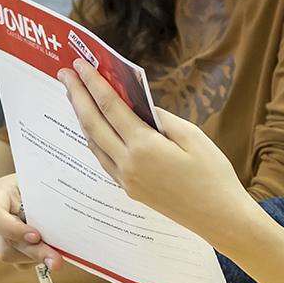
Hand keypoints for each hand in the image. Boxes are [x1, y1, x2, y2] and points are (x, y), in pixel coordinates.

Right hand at [0, 174, 65, 267]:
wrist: (41, 185)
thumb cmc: (41, 180)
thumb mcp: (43, 179)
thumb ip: (48, 196)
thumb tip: (64, 215)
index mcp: (0, 193)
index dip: (13, 229)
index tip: (36, 236)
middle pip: (6, 243)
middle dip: (34, 252)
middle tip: (56, 261)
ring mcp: (1, 234)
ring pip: (13, 255)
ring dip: (38, 256)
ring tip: (58, 251)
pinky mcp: (11, 248)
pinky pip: (22, 261)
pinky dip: (39, 259)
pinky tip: (52, 250)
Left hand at [61, 59, 259, 252]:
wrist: (219, 218)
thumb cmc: (213, 174)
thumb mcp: (193, 136)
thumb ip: (161, 118)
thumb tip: (140, 106)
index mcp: (144, 146)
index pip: (110, 107)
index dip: (93, 83)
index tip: (79, 64)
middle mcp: (128, 164)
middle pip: (93, 124)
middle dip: (77, 96)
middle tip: (64, 73)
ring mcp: (126, 180)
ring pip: (94, 144)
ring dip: (82, 118)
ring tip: (75, 96)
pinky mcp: (130, 190)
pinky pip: (104, 160)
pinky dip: (95, 139)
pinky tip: (95, 128)